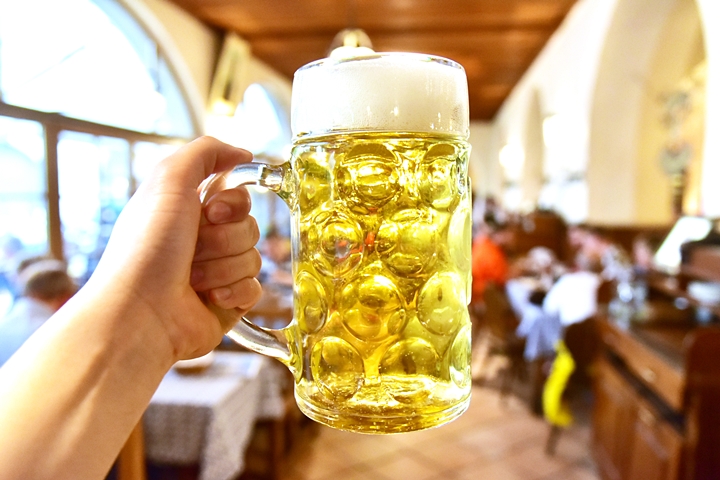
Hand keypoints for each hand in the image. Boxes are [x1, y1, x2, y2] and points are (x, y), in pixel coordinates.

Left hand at [88, 136, 261, 359]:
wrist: (140, 313)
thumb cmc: (146, 248)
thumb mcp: (168, 181)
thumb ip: (205, 152)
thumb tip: (242, 153)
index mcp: (189, 212)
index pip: (239, 197)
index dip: (233, 204)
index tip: (210, 212)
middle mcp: (202, 241)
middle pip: (249, 227)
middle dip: (224, 239)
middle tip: (193, 250)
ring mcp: (216, 273)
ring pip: (253, 259)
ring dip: (222, 268)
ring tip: (192, 279)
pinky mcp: (227, 303)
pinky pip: (255, 289)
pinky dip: (233, 292)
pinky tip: (208, 298)